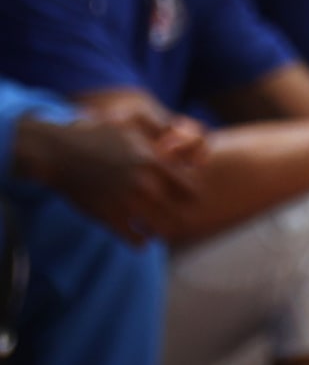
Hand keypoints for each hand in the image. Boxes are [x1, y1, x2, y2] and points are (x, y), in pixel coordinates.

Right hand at [14, 105, 208, 243]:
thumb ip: (158, 129)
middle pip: (177, 212)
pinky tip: (140, 236)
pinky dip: (141, 241)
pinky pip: (135, 241)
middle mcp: (143, 183)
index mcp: (152, 160)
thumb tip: (180, 134)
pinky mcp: (108, 218)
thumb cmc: (96, 134)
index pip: (188, 187)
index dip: (190, 193)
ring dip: (162, 231)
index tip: (185, 195)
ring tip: (159, 229)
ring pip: (159, 229)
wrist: (61, 153)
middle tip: (177, 217)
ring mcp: (126, 203)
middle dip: (180, 216)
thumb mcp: (131, 123)